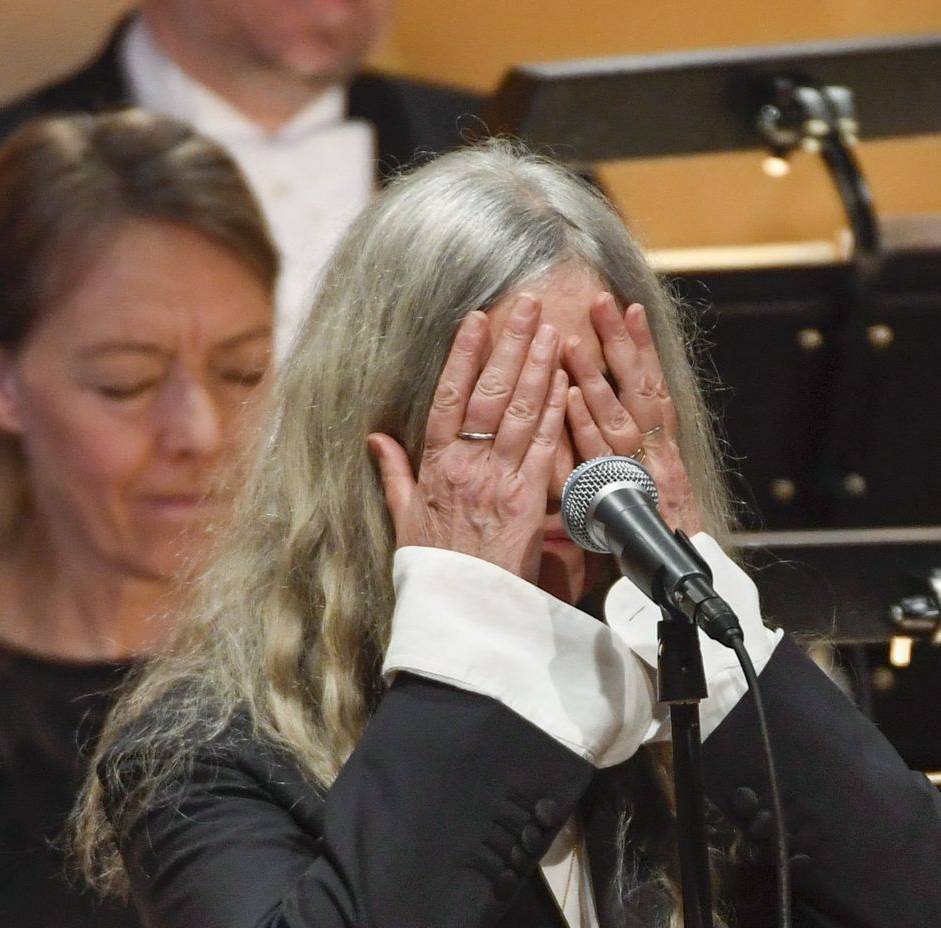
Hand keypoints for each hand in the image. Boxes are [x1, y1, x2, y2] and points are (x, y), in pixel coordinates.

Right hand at [369, 297, 568, 582]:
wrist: (460, 610)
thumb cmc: (432, 570)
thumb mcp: (402, 519)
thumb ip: (394, 474)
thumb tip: (375, 438)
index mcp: (435, 467)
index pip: (449, 397)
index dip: (464, 355)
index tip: (476, 319)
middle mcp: (467, 465)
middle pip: (490, 393)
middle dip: (509, 345)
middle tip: (528, 304)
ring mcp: (499, 480)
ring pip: (520, 411)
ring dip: (538, 366)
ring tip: (551, 328)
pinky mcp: (528, 499)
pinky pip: (544, 447)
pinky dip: (555, 412)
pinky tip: (566, 382)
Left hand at [561, 293, 701, 534]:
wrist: (677, 582)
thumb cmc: (651, 540)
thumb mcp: (638, 491)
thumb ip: (617, 458)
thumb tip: (590, 418)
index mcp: (661, 450)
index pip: (649, 387)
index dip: (639, 348)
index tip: (628, 309)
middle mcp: (657, 455)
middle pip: (637, 388)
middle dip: (620, 344)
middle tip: (604, 301)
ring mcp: (643, 474)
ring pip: (618, 416)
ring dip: (597, 374)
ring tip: (576, 337)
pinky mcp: (626, 498)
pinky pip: (601, 456)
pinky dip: (586, 426)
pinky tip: (570, 397)